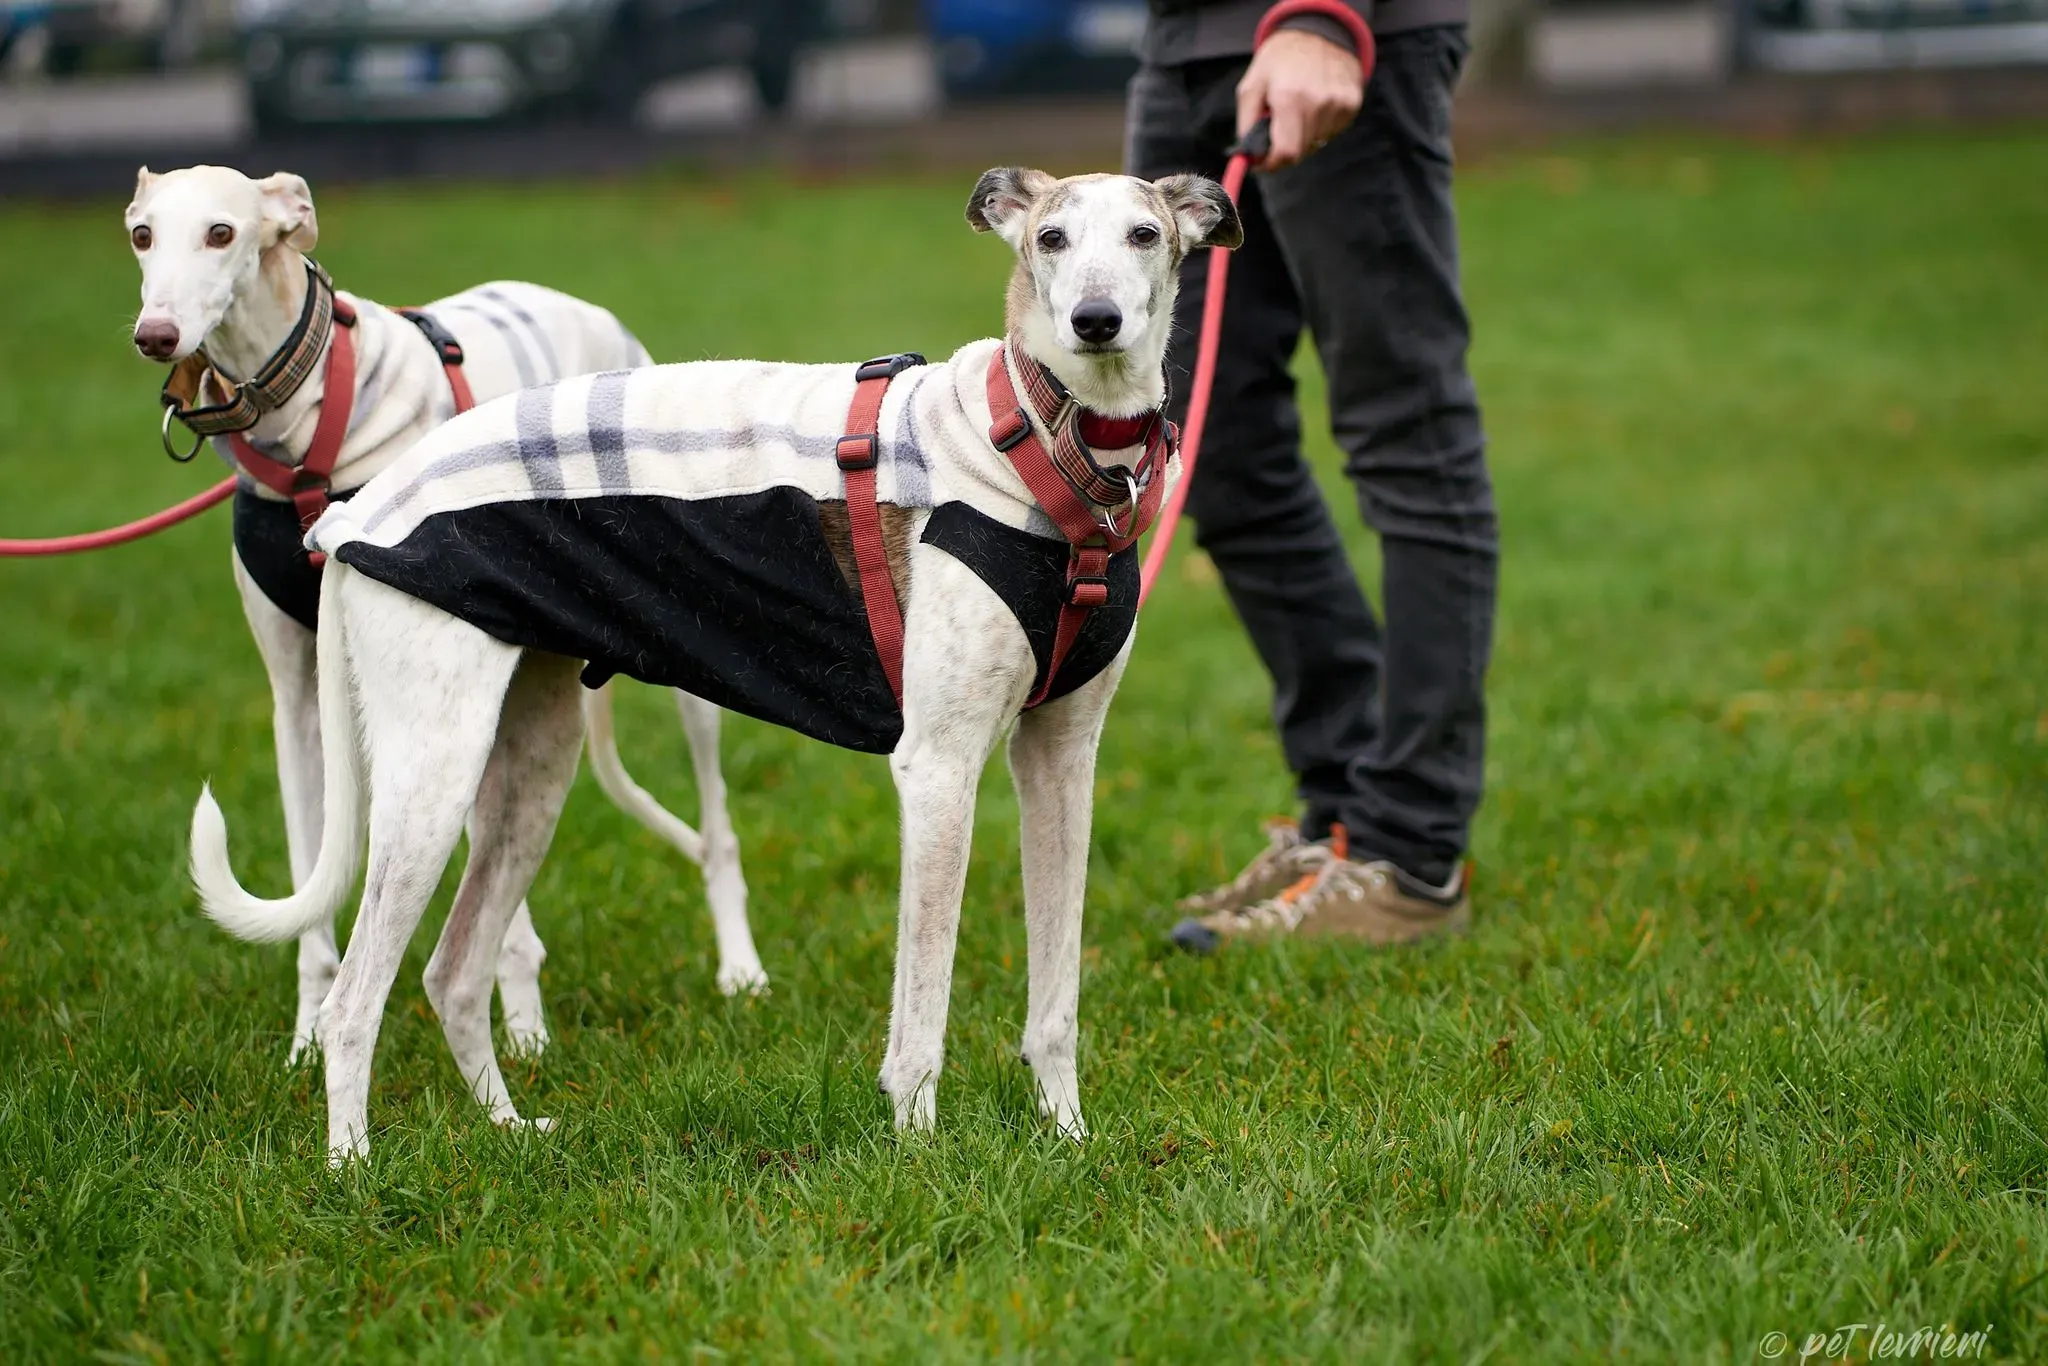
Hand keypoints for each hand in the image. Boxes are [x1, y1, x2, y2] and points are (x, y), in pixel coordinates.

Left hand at [1235, 28, 1363, 170]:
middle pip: (1300, 152)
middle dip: (1284, 148)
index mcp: (1289, 98)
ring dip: (1302, 136)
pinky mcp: (1352, 104)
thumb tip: (1248, 156)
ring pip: (1316, 144)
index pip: (1286, 153)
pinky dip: (1319, 126)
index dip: (1272, 164)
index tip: (1263, 162)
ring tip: (1298, 109)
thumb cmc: (1280, 59)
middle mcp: (1317, 103)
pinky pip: (1331, 132)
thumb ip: (1246, 124)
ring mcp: (1338, 104)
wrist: (1319, 32)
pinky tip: (1315, 104)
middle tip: (1277, 129)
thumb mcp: (1251, 85)